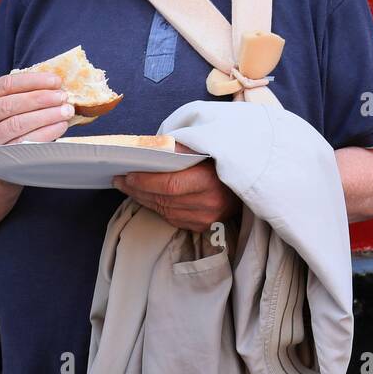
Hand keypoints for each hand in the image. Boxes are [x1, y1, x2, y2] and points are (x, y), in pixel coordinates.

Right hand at [0, 71, 73, 147]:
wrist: (1, 156)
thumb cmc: (14, 120)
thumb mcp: (14, 103)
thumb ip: (29, 93)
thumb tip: (57, 84)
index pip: (6, 84)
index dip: (32, 81)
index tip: (56, 80)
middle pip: (9, 105)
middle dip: (40, 99)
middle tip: (63, 97)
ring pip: (16, 124)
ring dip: (45, 116)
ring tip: (66, 111)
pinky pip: (23, 143)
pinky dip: (45, 133)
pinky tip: (61, 126)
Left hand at [113, 159, 240, 232]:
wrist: (253, 180)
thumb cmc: (226, 160)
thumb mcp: (208, 148)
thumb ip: (182, 148)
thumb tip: (151, 148)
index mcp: (210, 181)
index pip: (169, 185)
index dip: (145, 181)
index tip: (126, 175)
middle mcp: (209, 203)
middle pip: (163, 199)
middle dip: (138, 189)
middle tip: (120, 180)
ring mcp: (207, 218)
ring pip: (165, 210)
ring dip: (144, 199)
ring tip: (129, 188)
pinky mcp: (204, 226)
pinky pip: (173, 218)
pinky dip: (158, 208)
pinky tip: (147, 198)